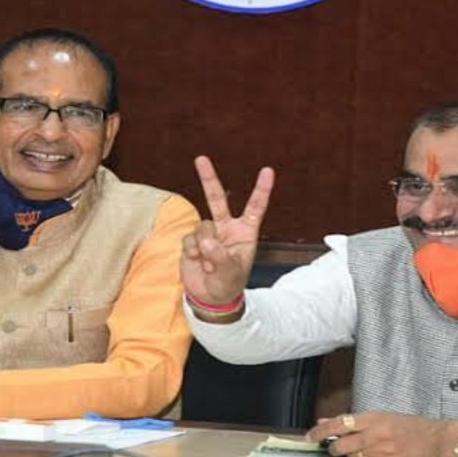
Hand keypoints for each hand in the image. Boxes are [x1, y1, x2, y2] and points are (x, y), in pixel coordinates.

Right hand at [180, 155, 274, 306]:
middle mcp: (226, 228)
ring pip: (202, 226)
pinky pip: (189, 239)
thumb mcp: (231, 273)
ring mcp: (208, 233)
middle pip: (216, 199)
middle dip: (208, 178)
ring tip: (209, 264)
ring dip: (204, 246)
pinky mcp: (192, 241)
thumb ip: (220, 256)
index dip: (261, 189)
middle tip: (201, 158)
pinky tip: (197, 263)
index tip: (268, 171)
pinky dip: (193, 252)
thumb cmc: (228, 284)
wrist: (209, 298)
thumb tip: (206, 240)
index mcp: (245, 232)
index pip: (255, 207)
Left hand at [307, 412, 457, 456]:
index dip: (321, 430)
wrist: (436, 440)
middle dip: (334, 450)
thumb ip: (351, 421)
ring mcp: (381, 453)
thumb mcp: (380, 417)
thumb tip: (324, 421)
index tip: (309, 436)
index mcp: (373, 418)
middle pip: (341, 447)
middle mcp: (375, 435)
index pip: (339, 423)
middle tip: (335, 449)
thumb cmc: (408, 426)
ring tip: (356, 453)